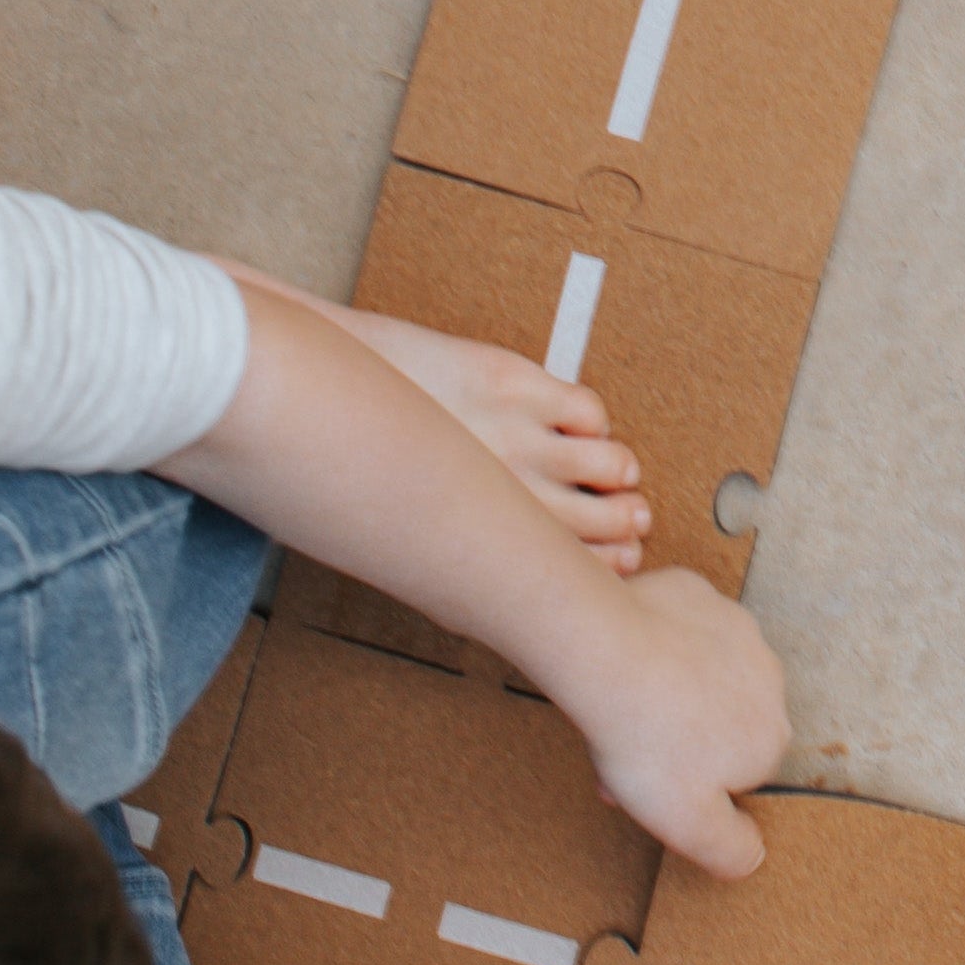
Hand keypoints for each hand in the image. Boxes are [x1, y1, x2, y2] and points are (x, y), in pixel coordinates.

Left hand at [318, 299, 650, 568]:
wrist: (334, 389)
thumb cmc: (371, 469)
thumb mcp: (417, 536)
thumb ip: (476, 557)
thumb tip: (529, 580)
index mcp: (488, 538)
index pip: (581, 566)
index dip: (618, 562)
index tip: (626, 554)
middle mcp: (511, 493)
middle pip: (612, 518)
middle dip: (630, 519)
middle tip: (629, 511)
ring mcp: (516, 436)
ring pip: (613, 464)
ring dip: (619, 470)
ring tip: (609, 467)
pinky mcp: (515, 384)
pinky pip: (589, 412)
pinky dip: (591, 420)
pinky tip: (572, 423)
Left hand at [560, 568, 788, 881]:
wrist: (608, 652)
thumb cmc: (646, 738)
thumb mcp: (689, 824)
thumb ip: (732, 851)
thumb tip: (754, 856)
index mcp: (771, 738)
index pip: (741, 774)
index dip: (693, 785)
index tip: (653, 787)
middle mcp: (768, 681)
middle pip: (723, 721)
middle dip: (681, 739)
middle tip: (626, 755)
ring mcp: (737, 630)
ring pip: (704, 673)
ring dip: (672, 691)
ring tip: (620, 707)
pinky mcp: (699, 596)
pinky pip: (683, 626)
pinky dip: (660, 641)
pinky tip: (627, 657)